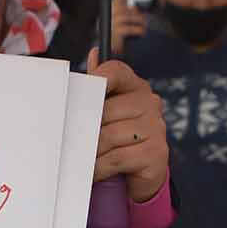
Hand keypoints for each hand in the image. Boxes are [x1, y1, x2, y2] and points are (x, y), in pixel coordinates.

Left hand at [87, 50, 168, 202]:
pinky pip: (117, 158)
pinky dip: (100, 167)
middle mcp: (150, 103)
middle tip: (70, 137)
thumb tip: (94, 53)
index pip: (117, 71)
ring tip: (80, 158)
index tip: (85, 84)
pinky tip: (93, 170)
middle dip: (84, 127)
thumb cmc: (118, 137)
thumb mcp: (107, 111)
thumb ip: (98, 87)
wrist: (141, 174)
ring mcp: (156, 128)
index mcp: (135, 87)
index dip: (99, 75)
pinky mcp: (156, 153)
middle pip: (106, 110)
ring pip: (108, 136)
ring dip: (90, 151)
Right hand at [110, 0, 145, 55]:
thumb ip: (127, 14)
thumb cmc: (117, 38)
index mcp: (110, 13)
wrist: (111, 52)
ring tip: (143, 28)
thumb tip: (134, 6)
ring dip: (140, 22)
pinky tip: (141, 33)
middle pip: (125, 8)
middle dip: (137, 14)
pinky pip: (131, 28)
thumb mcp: (122, 25)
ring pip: (129, 17)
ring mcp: (112, 24)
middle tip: (143, 21)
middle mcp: (109, 17)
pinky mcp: (116, 33)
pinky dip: (139, 30)